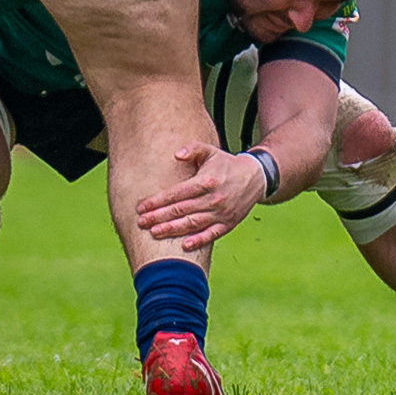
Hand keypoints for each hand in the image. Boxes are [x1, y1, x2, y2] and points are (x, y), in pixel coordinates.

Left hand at [135, 145, 265, 250]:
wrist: (255, 177)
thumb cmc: (226, 164)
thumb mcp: (210, 151)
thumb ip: (192, 149)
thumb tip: (176, 154)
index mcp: (206, 181)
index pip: (177, 193)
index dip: (158, 201)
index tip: (142, 207)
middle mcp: (213, 198)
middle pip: (181, 210)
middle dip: (158, 217)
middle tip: (141, 222)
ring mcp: (221, 213)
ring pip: (192, 224)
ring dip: (172, 229)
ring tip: (154, 232)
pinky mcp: (228, 224)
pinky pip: (211, 234)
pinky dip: (198, 241)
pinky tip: (184, 245)